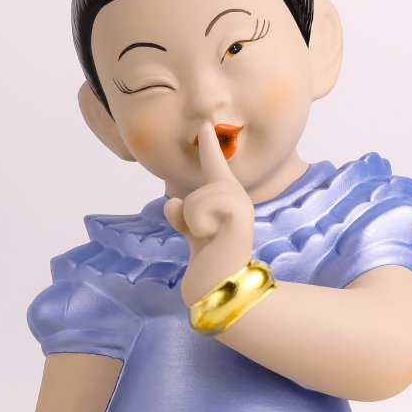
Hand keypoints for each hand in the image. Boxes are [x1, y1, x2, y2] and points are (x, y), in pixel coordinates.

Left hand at [166, 122, 256, 304]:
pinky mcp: (239, 213)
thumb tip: (171, 202)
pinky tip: (212, 239)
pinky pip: (199, 205)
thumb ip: (183, 215)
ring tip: (210, 239)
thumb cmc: (210, 263)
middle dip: (187, 216)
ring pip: (193, 198)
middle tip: (206, 237)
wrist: (221, 287)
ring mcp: (240, 203)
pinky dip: (196, 225)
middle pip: (193, 191)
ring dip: (191, 223)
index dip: (209, 146)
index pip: (215, 166)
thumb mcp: (192, 233)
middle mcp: (237, 196)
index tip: (204, 124)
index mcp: (227, 199)